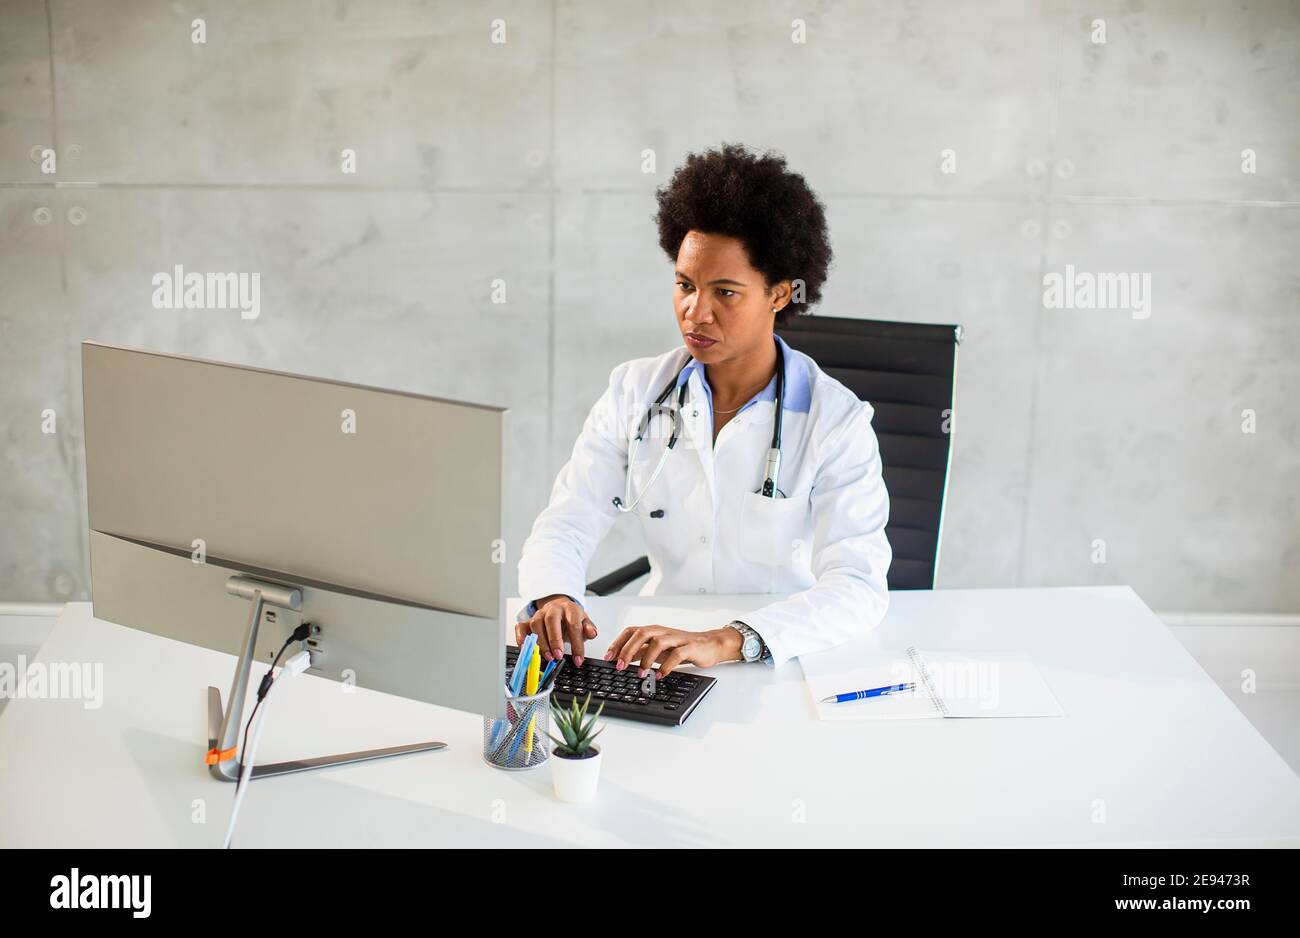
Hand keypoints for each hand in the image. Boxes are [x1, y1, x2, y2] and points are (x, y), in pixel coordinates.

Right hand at [514, 594, 597, 664]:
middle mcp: (553, 609)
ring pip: (536, 624)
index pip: (573, 625)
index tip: (578, 659)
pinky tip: (526, 648)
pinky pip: (521, 627)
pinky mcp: (528, 621)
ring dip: (541, 642)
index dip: (576, 644)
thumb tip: (592, 633)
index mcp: (569, 609)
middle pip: (551, 620)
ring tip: (548, 657)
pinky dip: (521, 638)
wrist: (560, 608)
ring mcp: (539, 614)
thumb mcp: (584, 622)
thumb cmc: (571, 618)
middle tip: (559, 656)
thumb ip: (589, 628)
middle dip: (555, 640)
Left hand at [603, 624, 742, 677]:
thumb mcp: (657, 649)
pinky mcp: (689, 647)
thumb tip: (620, 659)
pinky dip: (667, 666)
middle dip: (628, 650)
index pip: (631, 631)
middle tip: (620, 667)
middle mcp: (663, 632)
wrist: (709, 645)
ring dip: (646, 659)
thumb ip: (640, 652)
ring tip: (641, 674)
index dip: (618, 643)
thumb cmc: (682, 646)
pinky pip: (677, 655)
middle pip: (641, 634)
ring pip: (658, 642)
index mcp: (653, 631)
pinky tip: (660, 675)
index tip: (608, 658)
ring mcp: (676, 639)